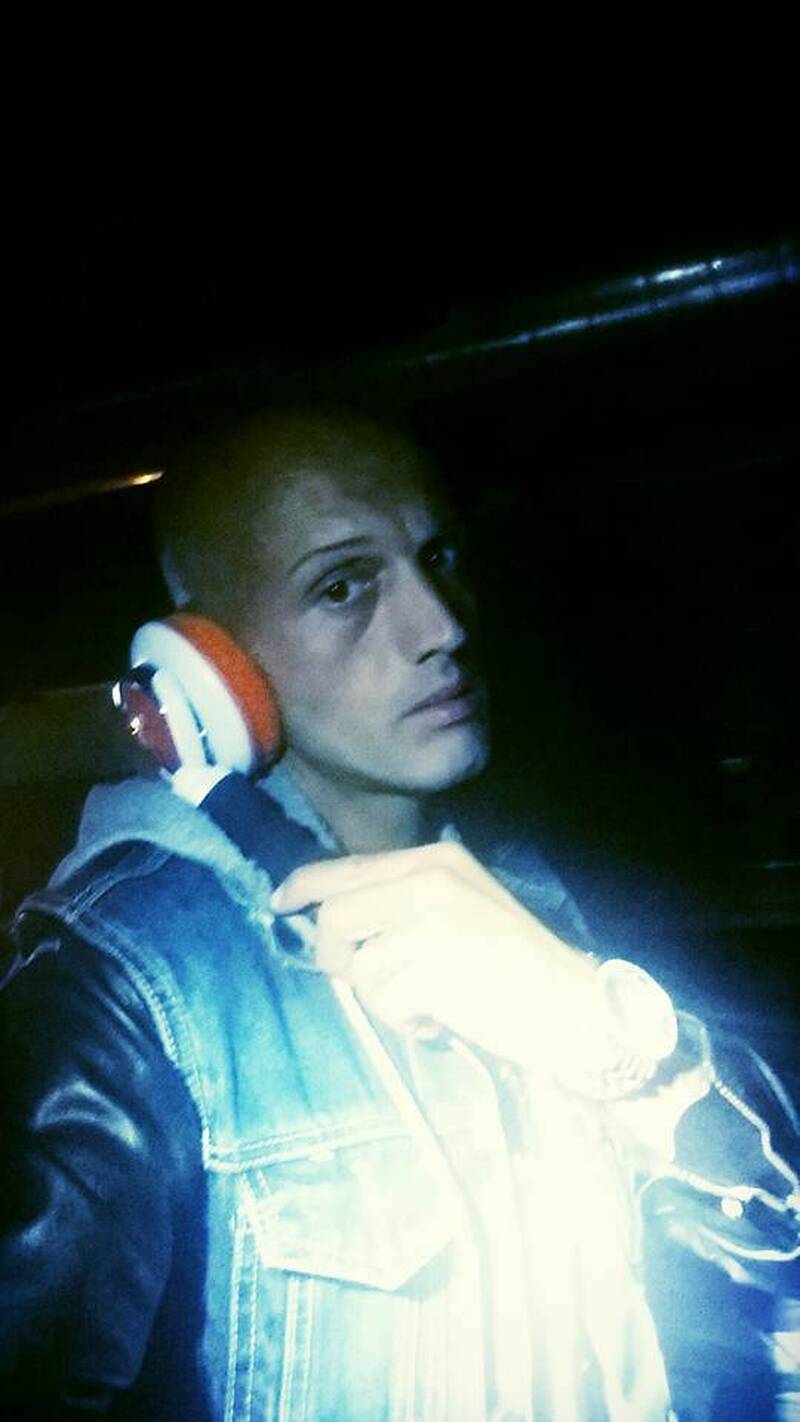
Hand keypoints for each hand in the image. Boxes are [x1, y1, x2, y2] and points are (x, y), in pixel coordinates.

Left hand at [271, 841, 598, 1070]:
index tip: (280, 903)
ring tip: (430, 1006)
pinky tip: (441, 1021)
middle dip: (336, 959)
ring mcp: (429, 920)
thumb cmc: (517, 968)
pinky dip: (405, 1023)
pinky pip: (381, 1002)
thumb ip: (402, 905)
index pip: (349, 866)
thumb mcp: (461, 911)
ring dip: (384, 1000)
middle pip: (335, 916)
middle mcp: (430, 879)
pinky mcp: (428, 966)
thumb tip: (331, 922)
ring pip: (356, 967)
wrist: (575, 1007)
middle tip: (367, 984)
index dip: (305, 886)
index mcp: (437, 861)